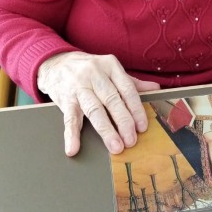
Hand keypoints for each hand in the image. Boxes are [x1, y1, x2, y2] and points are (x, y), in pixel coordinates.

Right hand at [37, 52, 159, 156]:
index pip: (127, 89)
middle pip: (112, 100)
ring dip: (105, 130)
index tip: (142, 126)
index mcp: (110, 66)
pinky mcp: (64, 98)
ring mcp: (78, 87)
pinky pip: (69, 118)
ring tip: (115, 146)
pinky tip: (73, 148)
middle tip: (131, 140)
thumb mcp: (110, 70)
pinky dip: (71, 135)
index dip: (136, 109)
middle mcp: (95, 75)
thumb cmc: (89, 69)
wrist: (56, 62)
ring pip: (94, 110)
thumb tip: (155, 89)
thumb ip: (131, 82)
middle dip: (123, 122)